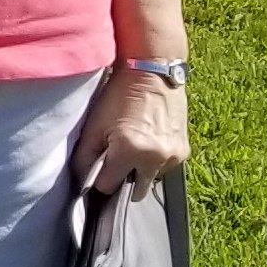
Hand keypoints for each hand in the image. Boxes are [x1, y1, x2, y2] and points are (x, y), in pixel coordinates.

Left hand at [75, 66, 189, 194]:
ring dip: (141, 171)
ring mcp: (173, 156)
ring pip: (151, 180)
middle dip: (123, 181)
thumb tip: (83, 182)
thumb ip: (85, 158)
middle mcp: (155, 158)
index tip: (100, 166)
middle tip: (117, 160)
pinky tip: (148, 141)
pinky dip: (154, 161)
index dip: (101, 178)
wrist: (152, 74)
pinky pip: (164, 168)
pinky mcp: (184, 151)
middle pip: (135, 192)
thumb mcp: (94, 126)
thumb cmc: (118, 98)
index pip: (108, 186)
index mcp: (130, 151)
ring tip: (134, 147)